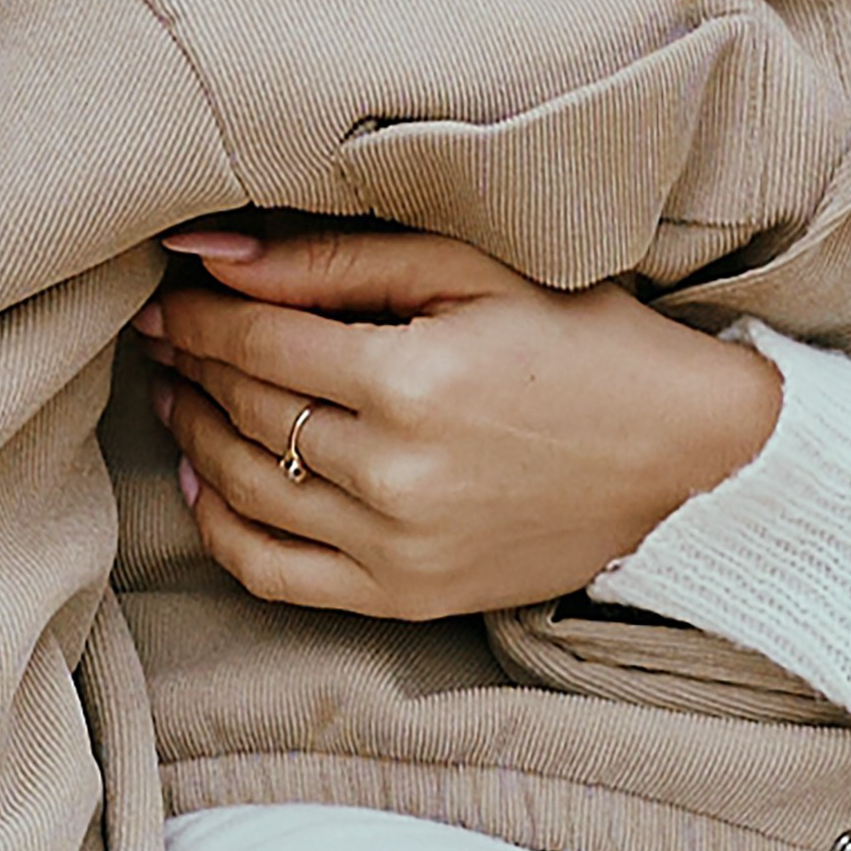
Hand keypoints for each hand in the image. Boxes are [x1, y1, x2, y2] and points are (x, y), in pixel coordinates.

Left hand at [140, 223, 780, 620]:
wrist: (691, 458)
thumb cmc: (584, 340)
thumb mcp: (469, 266)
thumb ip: (333, 258)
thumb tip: (204, 253)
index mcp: (411, 378)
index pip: (255, 339)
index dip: (195, 314)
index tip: (163, 293)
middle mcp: (397, 473)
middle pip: (246, 408)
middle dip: (189, 364)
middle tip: (160, 332)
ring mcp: (401, 548)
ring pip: (249, 488)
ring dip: (193, 435)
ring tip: (176, 391)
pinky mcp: (411, 597)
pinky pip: (279, 577)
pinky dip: (225, 530)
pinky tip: (203, 484)